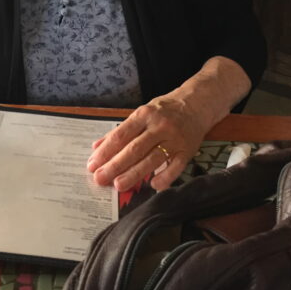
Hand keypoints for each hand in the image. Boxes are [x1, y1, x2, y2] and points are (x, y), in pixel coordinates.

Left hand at [86, 93, 206, 192]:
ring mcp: (174, 139)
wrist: (197, 103)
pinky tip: (153, 186)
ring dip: (134, 174)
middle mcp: (158, 126)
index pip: (121, 135)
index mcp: (144, 114)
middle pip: (134, 149)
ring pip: (151, 159)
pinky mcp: (187, 150)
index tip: (93, 164)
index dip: (105, 151)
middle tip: (100, 179)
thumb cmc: (165, 110)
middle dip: (115, 165)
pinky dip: (164, 177)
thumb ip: (120, 131)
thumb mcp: (142, 113)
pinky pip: (175, 167)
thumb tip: (97, 147)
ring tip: (118, 185)